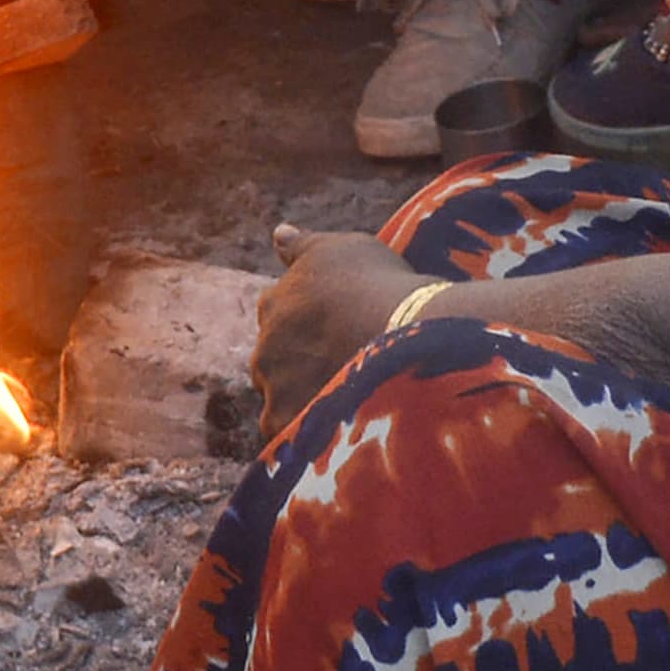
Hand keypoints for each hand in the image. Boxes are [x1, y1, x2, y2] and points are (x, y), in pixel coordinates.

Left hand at [256, 223, 422, 436]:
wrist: (405, 335)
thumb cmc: (378, 285)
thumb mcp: (339, 250)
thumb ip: (302, 247)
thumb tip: (278, 233)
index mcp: (273, 302)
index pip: (278, 318)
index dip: (309, 327)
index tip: (338, 332)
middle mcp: (263, 346)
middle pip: (275, 362)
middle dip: (301, 366)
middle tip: (344, 370)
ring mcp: (274, 388)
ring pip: (280, 400)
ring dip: (303, 401)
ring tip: (345, 406)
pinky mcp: (289, 425)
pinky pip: (288, 437)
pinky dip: (306, 437)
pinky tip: (335, 434)